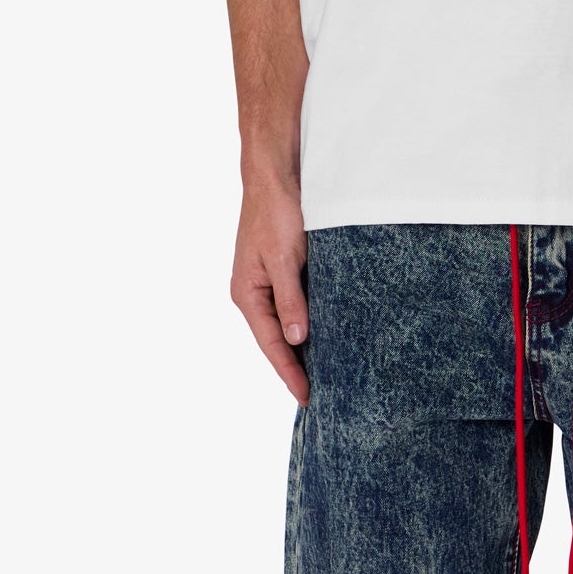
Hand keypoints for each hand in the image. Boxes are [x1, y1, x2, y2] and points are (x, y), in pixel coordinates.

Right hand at [229, 174, 308, 404]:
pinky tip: (324, 340)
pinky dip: (309, 327)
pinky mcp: (283, 275)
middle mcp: (254, 295)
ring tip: (324, 377)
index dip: (289, 373)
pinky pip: (295, 309)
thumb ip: (290, 300)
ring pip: (287, 328)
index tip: (307, 397)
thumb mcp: (284, 259)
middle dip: (295, 369)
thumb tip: (297, 339)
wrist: (276, 176)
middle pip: (277, 342)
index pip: (272, 345)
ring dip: (303, 351)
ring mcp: (267, 286)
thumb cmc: (276, 213)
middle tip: (319, 397)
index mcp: (248, 294)